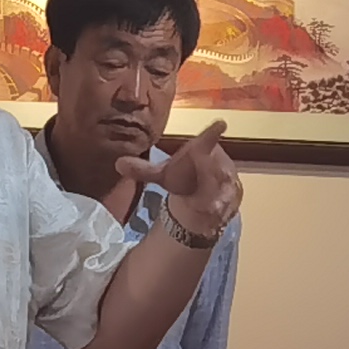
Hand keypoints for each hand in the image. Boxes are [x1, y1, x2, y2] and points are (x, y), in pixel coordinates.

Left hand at [115, 119, 239, 239]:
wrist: (205, 190)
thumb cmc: (184, 174)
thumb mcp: (163, 174)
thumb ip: (143, 170)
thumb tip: (117, 164)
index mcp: (201, 152)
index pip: (207, 140)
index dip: (213, 132)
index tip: (221, 123)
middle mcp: (218, 165)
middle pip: (221, 167)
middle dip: (218, 171)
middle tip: (214, 174)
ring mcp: (227, 183)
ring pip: (227, 189)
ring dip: (220, 198)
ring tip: (212, 208)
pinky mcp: (230, 200)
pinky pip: (228, 207)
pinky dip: (220, 215)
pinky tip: (212, 225)